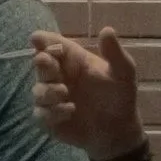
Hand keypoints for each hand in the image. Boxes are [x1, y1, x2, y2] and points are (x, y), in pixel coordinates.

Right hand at [30, 27, 146, 160]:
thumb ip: (114, 53)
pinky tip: (70, 110)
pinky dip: (52, 112)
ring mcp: (52, 98)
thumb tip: (107, 29)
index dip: (44, 40)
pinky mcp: (49, 119)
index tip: (36, 38)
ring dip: (48, 90)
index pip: (55, 45)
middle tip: (46, 62)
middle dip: (42, 63)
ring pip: (38, 90)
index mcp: (74, 60)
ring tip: (65, 93)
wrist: (118, 130)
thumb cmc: (120, 97)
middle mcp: (59, 76)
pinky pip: (40, 114)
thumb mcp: (123, 73)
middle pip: (41, 64)